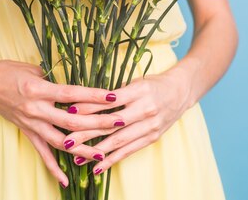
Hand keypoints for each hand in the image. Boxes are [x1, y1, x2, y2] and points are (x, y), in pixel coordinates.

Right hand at [0, 57, 124, 185]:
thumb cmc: (10, 71)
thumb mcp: (34, 69)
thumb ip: (55, 79)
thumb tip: (75, 87)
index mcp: (40, 89)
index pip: (72, 93)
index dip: (93, 95)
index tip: (113, 96)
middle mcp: (37, 109)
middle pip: (72, 120)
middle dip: (97, 122)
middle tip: (118, 123)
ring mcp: (32, 123)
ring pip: (60, 141)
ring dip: (82, 149)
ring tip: (101, 154)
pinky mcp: (27, 132)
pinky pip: (42, 153)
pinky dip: (53, 168)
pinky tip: (65, 180)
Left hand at [60, 64, 193, 174]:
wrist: (181, 91)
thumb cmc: (152, 84)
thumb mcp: (134, 81)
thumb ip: (113, 92)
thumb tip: (83, 100)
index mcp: (139, 90)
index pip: (109, 101)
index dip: (89, 107)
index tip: (69, 111)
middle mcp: (146, 109)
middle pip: (111, 123)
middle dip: (87, 133)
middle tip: (67, 141)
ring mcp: (150, 125)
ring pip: (119, 140)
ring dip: (97, 151)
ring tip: (77, 158)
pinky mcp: (152, 137)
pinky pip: (129, 150)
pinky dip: (113, 159)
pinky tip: (98, 166)